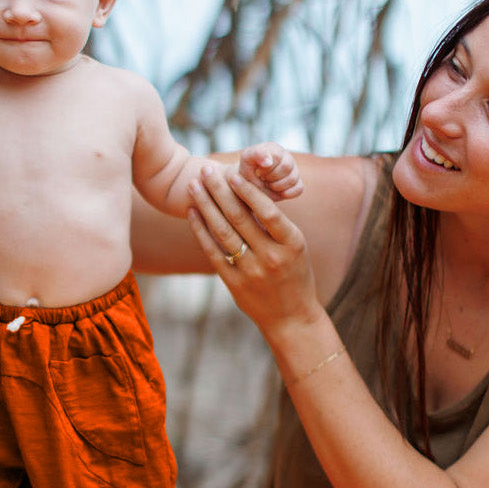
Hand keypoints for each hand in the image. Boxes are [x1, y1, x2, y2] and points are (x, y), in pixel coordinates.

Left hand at [187, 164, 320, 335]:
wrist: (291, 318)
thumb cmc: (295, 275)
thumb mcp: (296, 248)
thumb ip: (275, 225)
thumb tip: (248, 191)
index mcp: (292, 244)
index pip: (267, 211)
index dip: (248, 191)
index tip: (233, 172)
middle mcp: (272, 257)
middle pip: (240, 218)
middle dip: (220, 190)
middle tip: (206, 169)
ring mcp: (251, 272)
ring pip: (223, 232)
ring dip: (206, 206)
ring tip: (195, 186)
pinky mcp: (234, 284)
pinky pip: (213, 252)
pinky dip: (201, 231)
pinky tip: (193, 213)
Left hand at [238, 142, 302, 199]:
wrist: (249, 186)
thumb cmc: (249, 171)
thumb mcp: (247, 160)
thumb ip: (256, 155)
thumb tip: (268, 162)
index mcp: (275, 149)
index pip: (278, 156)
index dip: (267, 167)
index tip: (258, 171)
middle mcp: (287, 158)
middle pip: (287, 167)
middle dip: (271, 177)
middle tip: (262, 178)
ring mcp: (294, 171)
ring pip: (293, 179)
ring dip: (277, 186)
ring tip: (267, 184)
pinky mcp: (298, 184)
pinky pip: (299, 189)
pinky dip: (286, 193)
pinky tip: (276, 191)